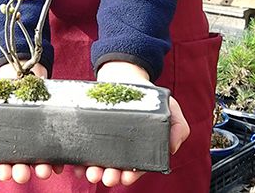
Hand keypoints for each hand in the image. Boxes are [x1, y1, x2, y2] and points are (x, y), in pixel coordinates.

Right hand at [0, 62, 56, 183]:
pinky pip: (57, 147)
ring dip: (41, 167)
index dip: (1, 169)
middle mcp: (17, 144)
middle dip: (21, 171)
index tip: (4, 172)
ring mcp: (34, 138)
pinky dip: (59, 157)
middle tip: (22, 173)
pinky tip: (59, 162)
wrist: (15, 73)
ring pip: (39, 159)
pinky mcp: (50, 129)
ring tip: (43, 170)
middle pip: (20, 164)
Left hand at [79, 61, 189, 186]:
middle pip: (115, 168)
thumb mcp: (170, 109)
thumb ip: (178, 127)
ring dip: (94, 171)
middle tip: (107, 177)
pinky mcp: (88, 132)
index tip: (127, 178)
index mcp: (140, 149)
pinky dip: (78, 160)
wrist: (125, 75)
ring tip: (92, 173)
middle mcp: (120, 149)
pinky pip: (81, 149)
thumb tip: (172, 148)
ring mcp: (103, 141)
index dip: (132, 174)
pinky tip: (76, 165)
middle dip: (111, 175)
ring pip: (97, 162)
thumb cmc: (150, 97)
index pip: (136, 167)